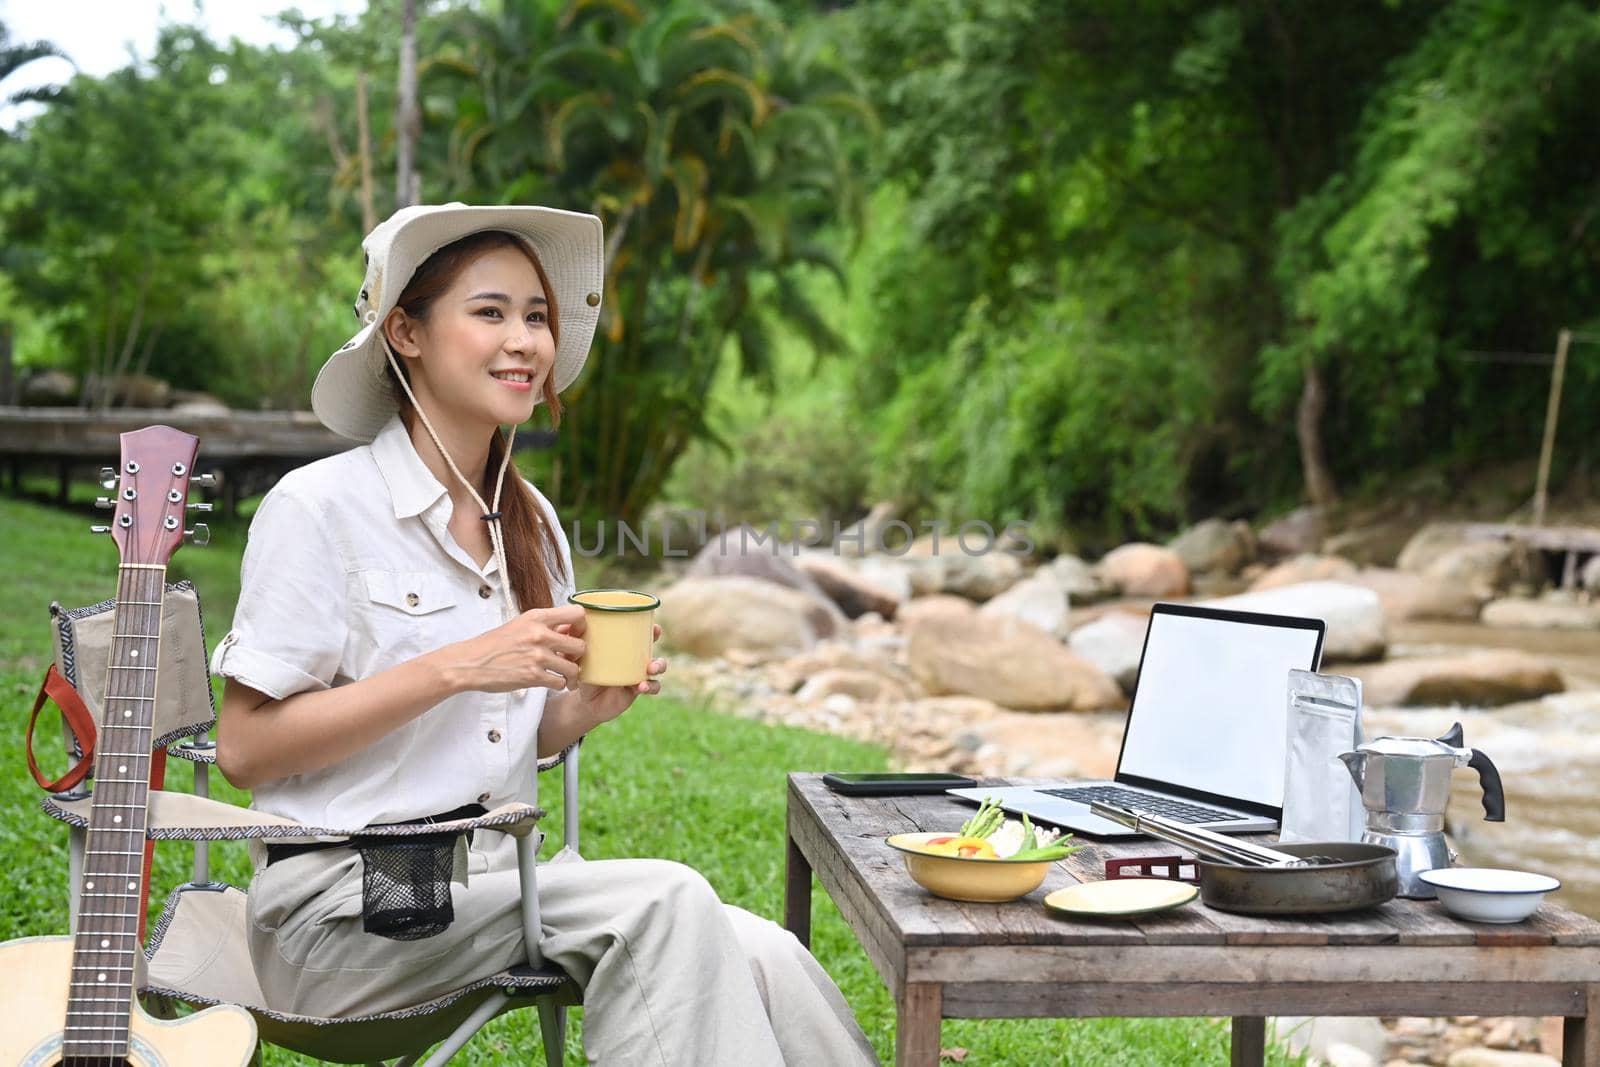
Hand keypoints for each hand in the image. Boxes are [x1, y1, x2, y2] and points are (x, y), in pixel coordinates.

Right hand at [441, 604, 586, 693]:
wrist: (471, 662)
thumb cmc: (495, 644)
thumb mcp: (520, 625)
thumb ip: (544, 626)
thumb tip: (569, 629)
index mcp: (537, 617)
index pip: (577, 614)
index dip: (582, 626)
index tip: (576, 635)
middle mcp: (539, 634)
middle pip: (580, 645)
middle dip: (578, 656)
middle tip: (571, 661)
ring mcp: (537, 656)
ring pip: (573, 668)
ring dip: (571, 675)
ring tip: (566, 678)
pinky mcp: (532, 676)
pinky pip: (560, 683)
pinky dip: (559, 685)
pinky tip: (552, 683)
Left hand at [567, 623, 665, 724]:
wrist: (586, 702)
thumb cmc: (583, 675)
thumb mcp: (576, 659)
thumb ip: (571, 645)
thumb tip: (565, 626)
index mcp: (621, 646)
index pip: (637, 632)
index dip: (647, 625)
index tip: (651, 623)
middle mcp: (633, 658)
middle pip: (651, 644)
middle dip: (655, 639)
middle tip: (655, 635)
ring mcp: (638, 673)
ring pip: (657, 666)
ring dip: (658, 665)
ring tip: (650, 669)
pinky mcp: (637, 689)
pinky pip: (652, 687)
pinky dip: (650, 686)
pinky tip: (642, 687)